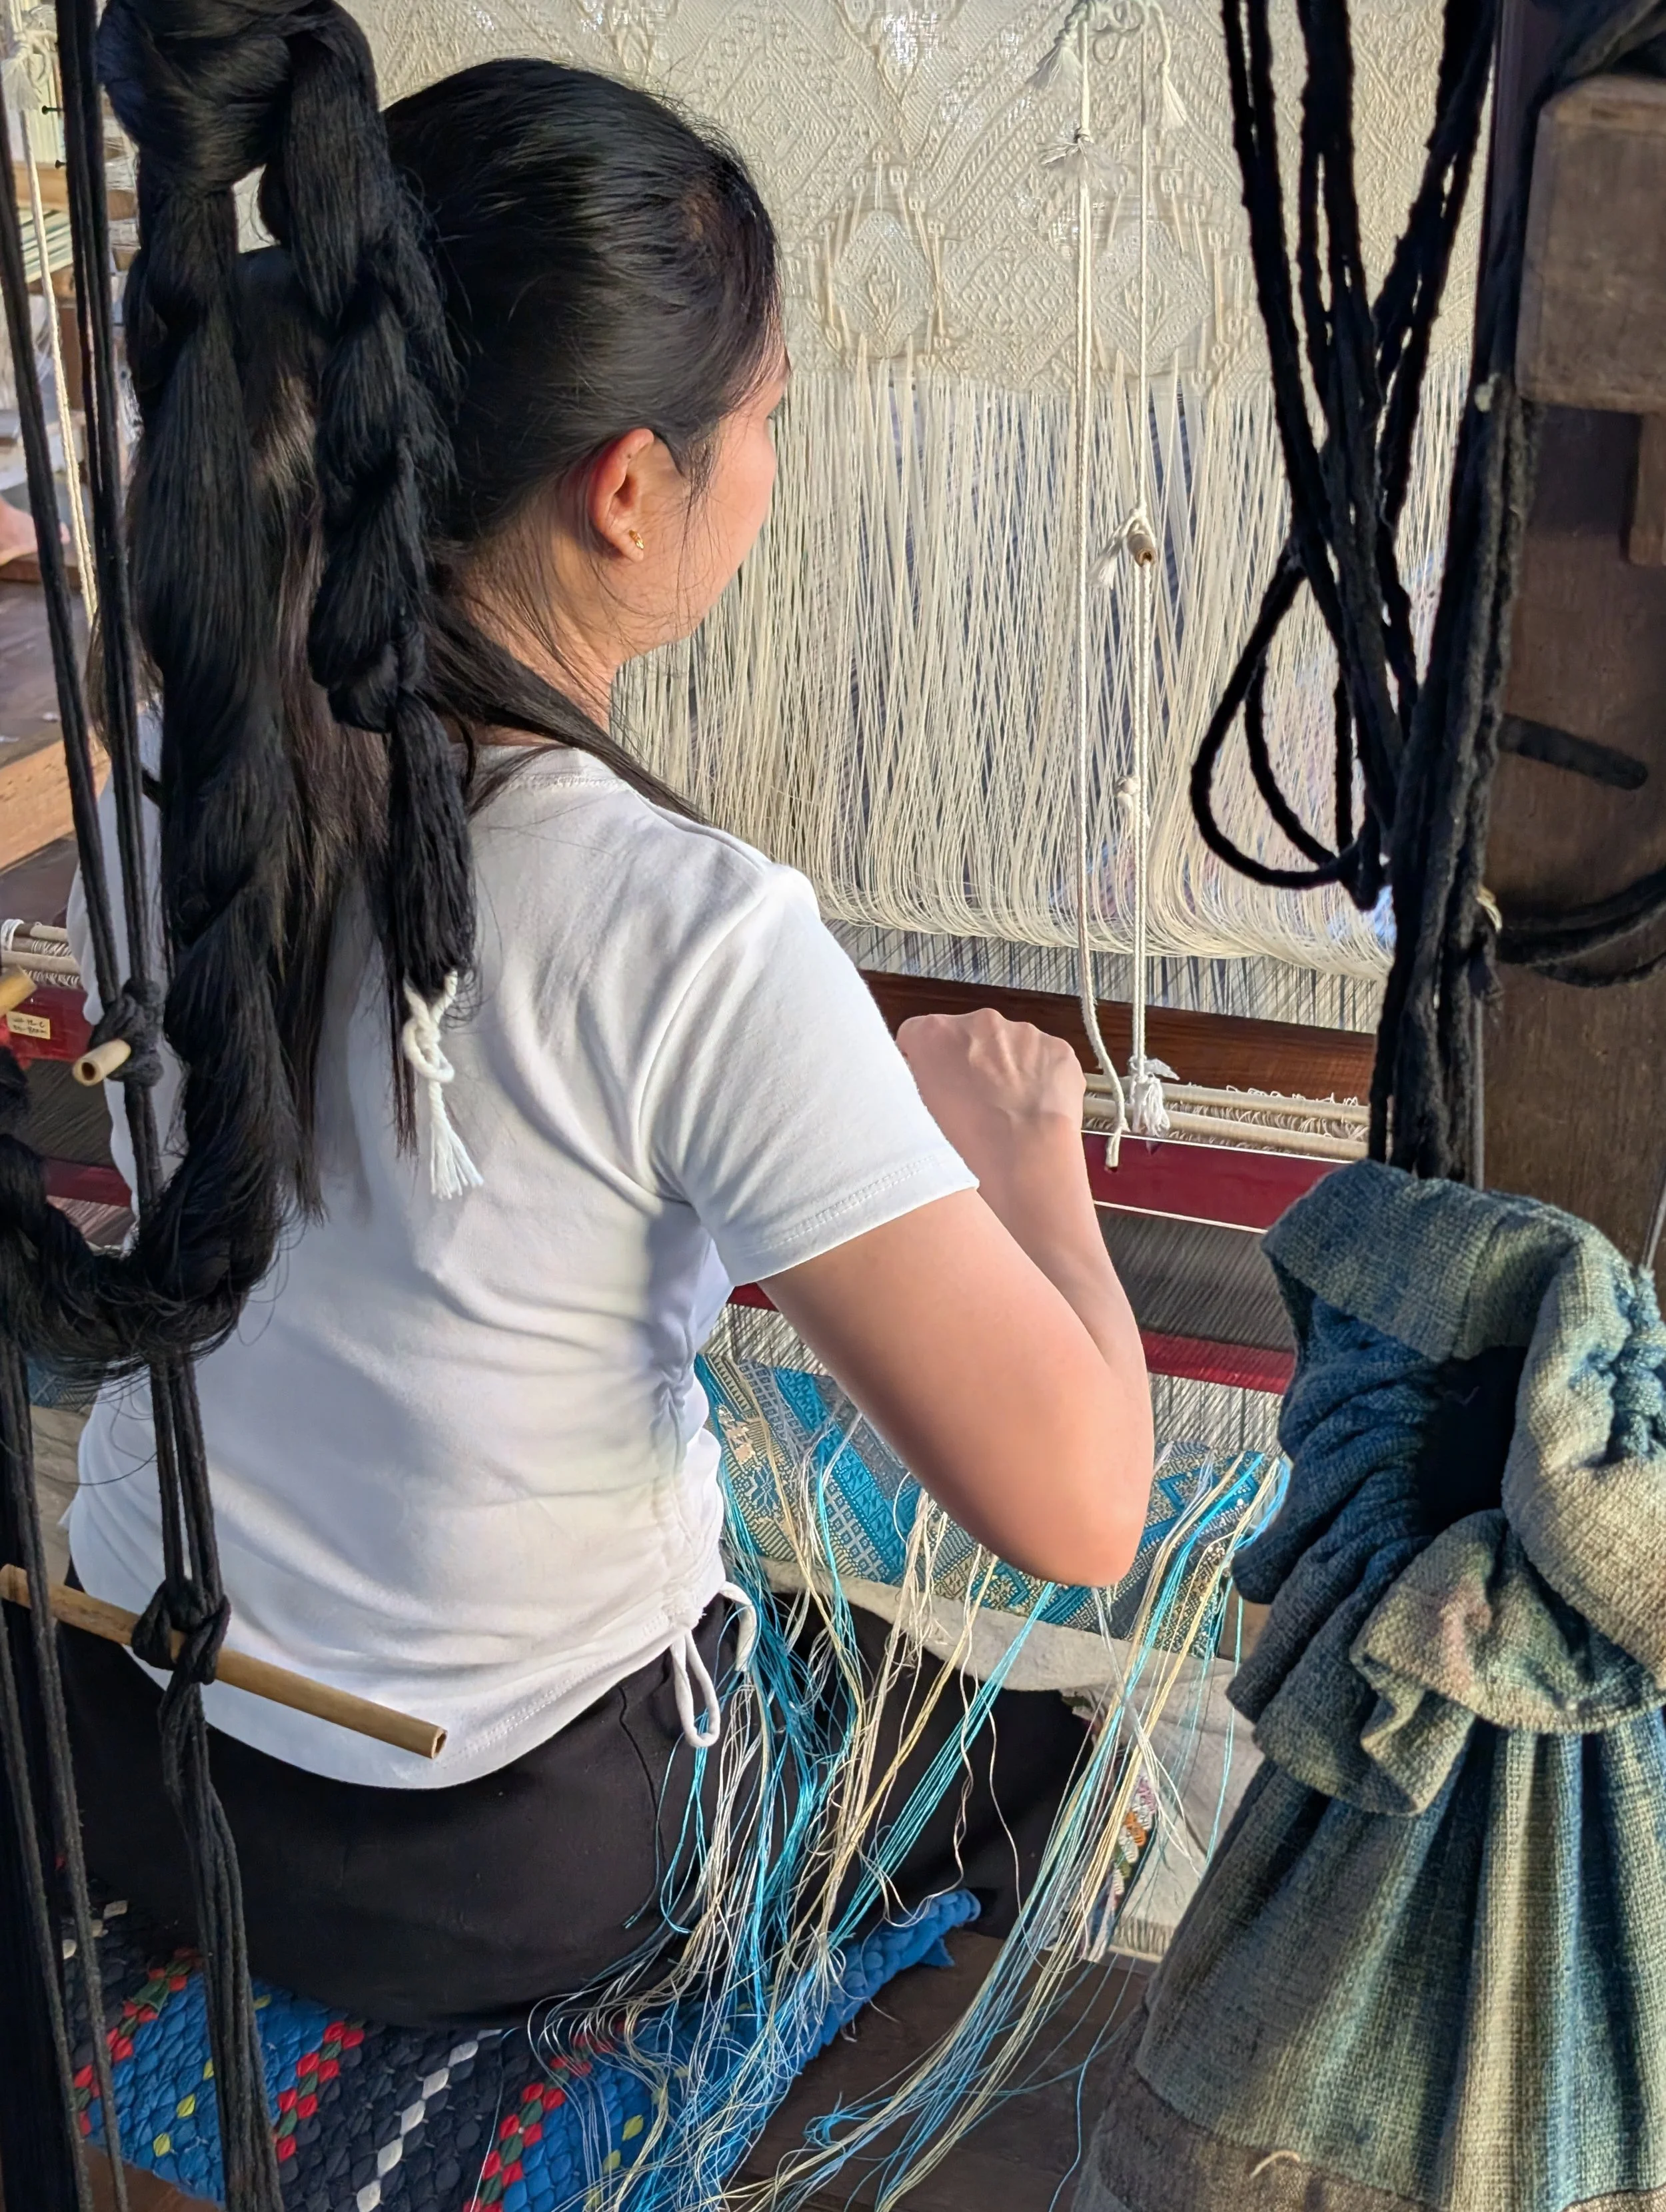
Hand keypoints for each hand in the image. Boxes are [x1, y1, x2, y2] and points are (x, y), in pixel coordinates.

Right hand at [896, 1009, 1084, 1182]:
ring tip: (1009, 1110)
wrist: (1027, 1159)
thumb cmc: (969, 1144)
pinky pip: (1044, 1058)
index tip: (932, 1080)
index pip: (918, 1033)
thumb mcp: (919, 1112)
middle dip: (970, 1061)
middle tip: (975, 1102)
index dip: (924, 1059)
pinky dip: (1040, 1078)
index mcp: (936, 1035)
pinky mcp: (1057, 1048)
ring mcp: (1024, 1033)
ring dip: (1007, 1069)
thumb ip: (918, 1079)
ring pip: (1010, 1046)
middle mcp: (980, 1022)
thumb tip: (925, 1074)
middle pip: (968, 1036)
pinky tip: (1036, 1108)